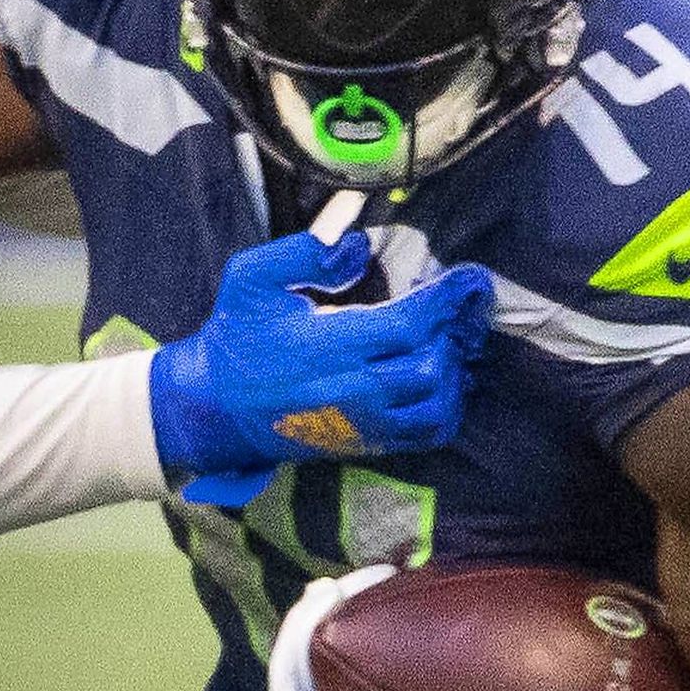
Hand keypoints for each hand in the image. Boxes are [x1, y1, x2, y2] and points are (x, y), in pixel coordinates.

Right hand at [148, 232, 493, 503]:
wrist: (218, 407)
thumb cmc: (238, 337)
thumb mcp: (251, 278)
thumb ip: (303, 254)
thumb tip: (360, 248)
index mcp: (329, 345)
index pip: (411, 324)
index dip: (449, 299)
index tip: (471, 278)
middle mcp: (354, 389)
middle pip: (434, 365)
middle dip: (455, 330)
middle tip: (457, 305)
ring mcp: (365, 422)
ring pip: (440, 403)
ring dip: (454, 369)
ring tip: (447, 339)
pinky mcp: (368, 442)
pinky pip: (429, 432)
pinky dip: (449, 405)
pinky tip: (441, 377)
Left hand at [270, 569, 530, 690]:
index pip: (289, 663)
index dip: (309, 616)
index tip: (342, 582)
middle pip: (317, 652)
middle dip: (344, 606)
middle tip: (386, 573)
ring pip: (349, 666)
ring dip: (372, 626)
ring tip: (408, 591)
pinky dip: (401, 660)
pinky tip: (437, 644)